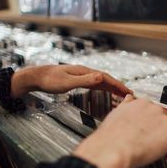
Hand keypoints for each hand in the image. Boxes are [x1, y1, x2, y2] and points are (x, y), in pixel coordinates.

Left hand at [10, 65, 131, 97]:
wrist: (37, 77)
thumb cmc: (50, 80)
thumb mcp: (68, 81)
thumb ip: (85, 80)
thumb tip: (101, 77)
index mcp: (85, 72)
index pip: (106, 78)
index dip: (118, 85)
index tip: (128, 92)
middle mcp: (86, 72)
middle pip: (106, 79)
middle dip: (118, 87)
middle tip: (130, 95)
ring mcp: (82, 76)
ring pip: (102, 82)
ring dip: (112, 88)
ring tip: (122, 95)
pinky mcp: (78, 80)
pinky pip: (95, 85)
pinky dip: (104, 88)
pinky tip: (106, 92)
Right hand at [73, 95, 166, 167]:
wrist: (111, 150)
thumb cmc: (110, 138)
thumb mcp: (115, 114)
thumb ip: (125, 106)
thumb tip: (129, 99)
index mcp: (142, 103)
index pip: (157, 111)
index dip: (157, 123)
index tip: (155, 130)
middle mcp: (156, 109)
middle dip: (166, 130)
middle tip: (160, 143)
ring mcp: (166, 121)